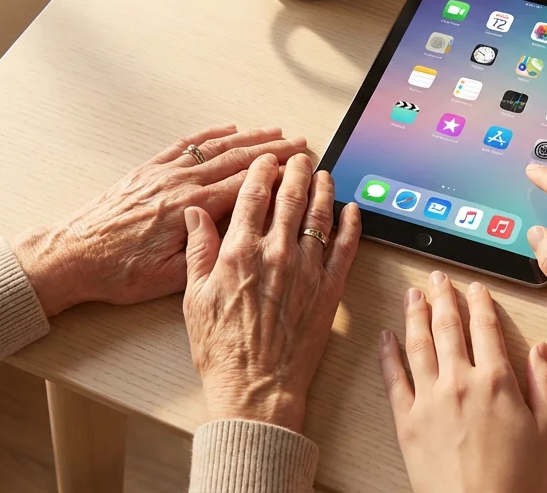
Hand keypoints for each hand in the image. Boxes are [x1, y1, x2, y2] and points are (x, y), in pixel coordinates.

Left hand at [9, 125, 306, 315]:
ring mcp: (164, 172)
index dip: (276, 173)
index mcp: (191, 209)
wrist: (73, 254)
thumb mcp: (168, 278)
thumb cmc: (119, 272)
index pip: (245, 184)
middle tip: (299, 143)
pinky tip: (228, 129)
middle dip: (272, 149)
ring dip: (249, 137)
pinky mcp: (149, 169)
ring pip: (216, 148)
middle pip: (237, 159)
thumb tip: (240, 236)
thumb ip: (207, 255)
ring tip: (274, 132)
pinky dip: (211, 134)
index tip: (299, 165)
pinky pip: (187, 144)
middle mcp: (180, 183)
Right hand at [182, 154, 360, 429]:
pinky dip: (351, 223)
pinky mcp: (330, 289)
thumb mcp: (195, 298)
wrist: (257, 389)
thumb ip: (198, 250)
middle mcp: (276, 253)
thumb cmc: (223, 350)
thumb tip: (195, 213)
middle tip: (301, 157)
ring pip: (320, 215)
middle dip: (296, 171)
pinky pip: (346, 247)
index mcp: (239, 252)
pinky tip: (352, 208)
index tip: (266, 160)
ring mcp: (307, 269)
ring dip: (324, 189)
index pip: (252, 196)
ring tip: (324, 174)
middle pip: (291, 197)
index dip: (261, 171)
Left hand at [379, 272, 546, 492]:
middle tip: (439, 278)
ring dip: (415, 314)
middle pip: (449, 327)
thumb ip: (546, 385)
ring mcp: (429, 400)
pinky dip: (388, 354)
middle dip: (444, 297)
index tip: (477, 288)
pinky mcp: (406, 421)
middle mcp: (460, 382)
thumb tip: (541, 350)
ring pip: (419, 344)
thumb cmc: (518, 481)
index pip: (486, 328)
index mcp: (497, 381)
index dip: (481, 303)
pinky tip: (386, 337)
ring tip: (413, 294)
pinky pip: (393, 378)